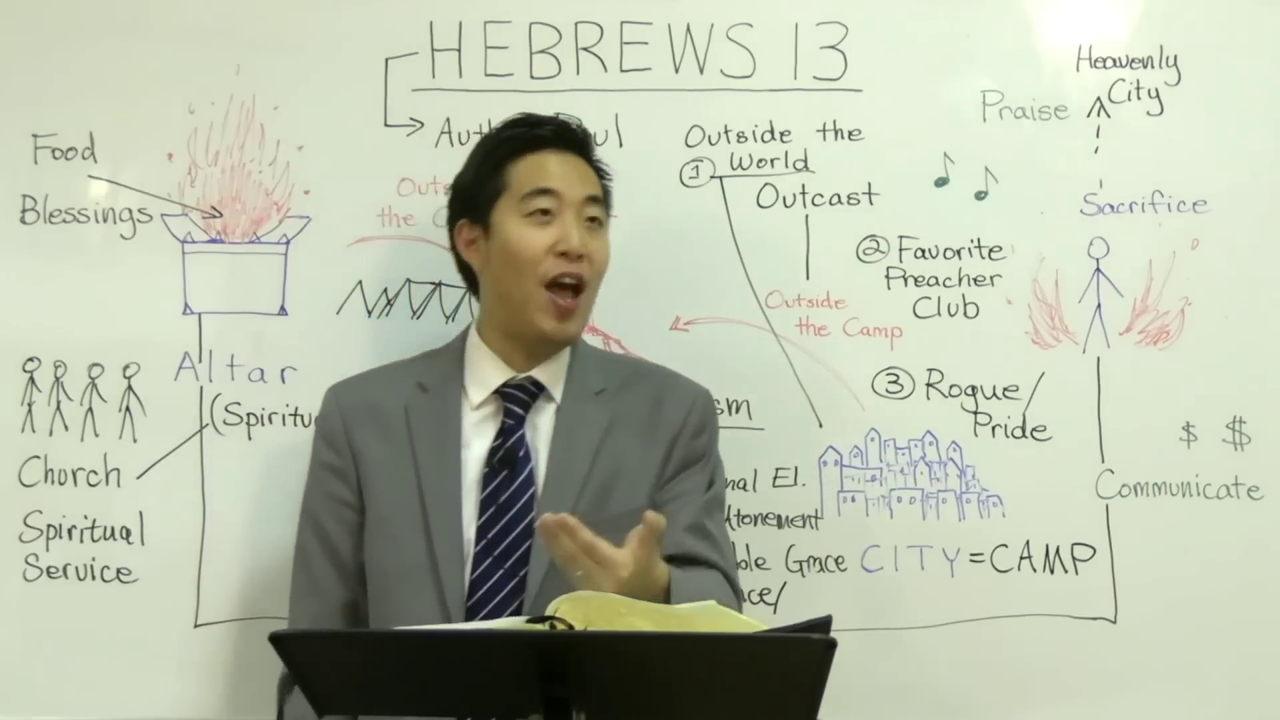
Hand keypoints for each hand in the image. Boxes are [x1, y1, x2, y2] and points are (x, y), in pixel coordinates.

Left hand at [535, 510, 670, 602]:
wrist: (648, 612)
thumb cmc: (648, 578)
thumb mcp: (653, 555)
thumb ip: (652, 533)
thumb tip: (650, 515)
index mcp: (616, 568)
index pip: (591, 547)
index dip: (575, 532)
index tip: (559, 516)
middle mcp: (598, 580)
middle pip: (574, 556)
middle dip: (557, 538)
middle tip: (542, 519)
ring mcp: (588, 589)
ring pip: (567, 564)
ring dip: (552, 545)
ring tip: (540, 527)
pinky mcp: (581, 594)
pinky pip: (567, 570)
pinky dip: (557, 555)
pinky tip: (549, 544)